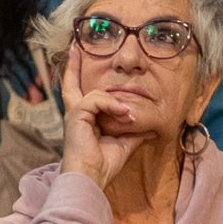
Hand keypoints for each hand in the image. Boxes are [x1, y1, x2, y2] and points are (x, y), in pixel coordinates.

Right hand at [57, 46, 149, 188]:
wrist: (91, 179)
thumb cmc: (104, 166)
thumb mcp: (125, 143)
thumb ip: (134, 131)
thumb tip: (152, 126)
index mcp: (84, 119)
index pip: (81, 93)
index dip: (83, 77)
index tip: (83, 59)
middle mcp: (76, 114)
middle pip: (70, 82)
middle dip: (74, 64)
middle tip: (76, 45)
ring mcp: (74, 114)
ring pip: (94, 92)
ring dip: (116, 102)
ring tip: (130, 116)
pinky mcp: (76, 115)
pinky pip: (96, 100)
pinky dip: (113, 106)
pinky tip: (124, 115)